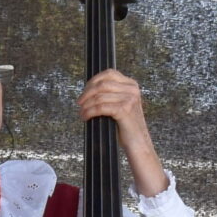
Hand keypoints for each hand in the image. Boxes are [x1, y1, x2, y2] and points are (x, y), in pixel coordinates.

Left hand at [80, 69, 166, 195]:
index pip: (108, 74)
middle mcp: (132, 89)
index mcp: (131, 84)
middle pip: (101, 84)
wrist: (137, 143)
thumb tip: (87, 88)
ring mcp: (130, 99)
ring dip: (86, 105)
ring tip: (82, 113)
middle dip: (86, 94)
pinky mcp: (125, 109)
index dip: (92, 81)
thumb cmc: (125, 125)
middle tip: (79, 104)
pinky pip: (100, 107)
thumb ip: (109, 93)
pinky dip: (89, 112)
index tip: (84, 92)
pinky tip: (85, 117)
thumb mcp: (118, 103)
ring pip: (99, 96)